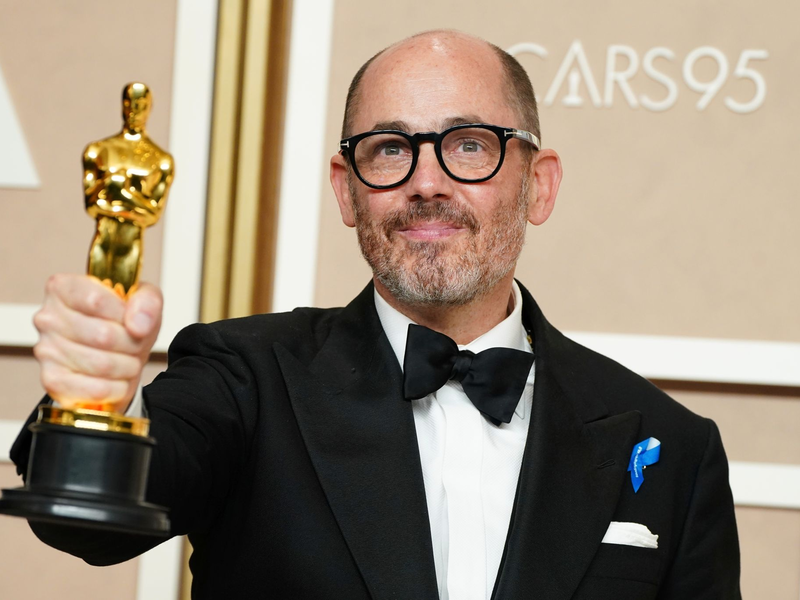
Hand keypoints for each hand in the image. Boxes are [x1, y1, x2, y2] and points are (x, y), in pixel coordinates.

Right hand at [33, 275, 162, 412]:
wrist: (118, 354)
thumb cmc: (125, 322)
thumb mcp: (144, 301)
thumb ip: (147, 302)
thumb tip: (138, 325)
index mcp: (64, 288)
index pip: (96, 300)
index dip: (124, 315)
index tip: (133, 320)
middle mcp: (48, 317)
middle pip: (103, 335)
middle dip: (132, 344)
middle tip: (135, 344)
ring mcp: (46, 350)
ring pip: (102, 365)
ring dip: (127, 366)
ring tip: (127, 360)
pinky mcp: (52, 380)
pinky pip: (94, 389)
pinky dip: (116, 388)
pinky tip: (118, 380)